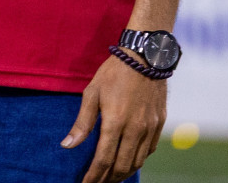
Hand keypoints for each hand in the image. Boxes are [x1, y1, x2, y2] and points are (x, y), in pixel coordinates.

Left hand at [62, 53, 165, 182]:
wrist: (145, 57)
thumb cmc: (114, 73)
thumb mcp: (92, 93)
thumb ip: (82, 123)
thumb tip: (68, 145)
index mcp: (115, 122)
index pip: (103, 160)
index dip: (94, 176)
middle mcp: (135, 129)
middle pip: (121, 166)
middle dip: (108, 179)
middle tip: (97, 182)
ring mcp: (150, 127)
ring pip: (137, 161)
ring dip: (123, 173)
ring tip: (111, 177)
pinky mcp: (159, 123)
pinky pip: (149, 150)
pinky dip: (138, 160)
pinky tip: (129, 160)